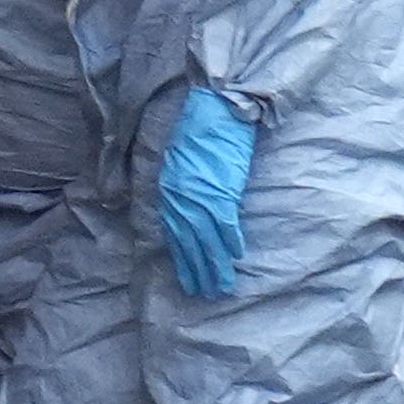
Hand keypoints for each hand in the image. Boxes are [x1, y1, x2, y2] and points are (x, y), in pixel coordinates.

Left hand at [156, 85, 254, 297]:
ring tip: (221, 285)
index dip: (182, 260)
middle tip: (206, 292)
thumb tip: (181, 211)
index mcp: (168, 193)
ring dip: (215, 264)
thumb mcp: (176, 162)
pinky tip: (235, 256)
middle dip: (198, 270)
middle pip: (189, 243)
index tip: (188, 279)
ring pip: (207, 240)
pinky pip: (226, 224)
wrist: (215, 110)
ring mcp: (201, 197)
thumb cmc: (196, 131)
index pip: (175, 236)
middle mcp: (181, 200)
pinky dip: (230, 241)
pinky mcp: (222, 191)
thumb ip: (176, 190)